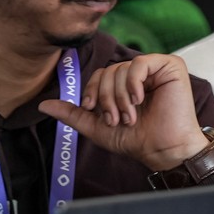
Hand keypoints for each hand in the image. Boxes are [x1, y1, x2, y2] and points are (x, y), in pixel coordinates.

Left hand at [39, 54, 209, 172]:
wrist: (163, 150)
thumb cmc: (137, 140)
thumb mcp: (97, 127)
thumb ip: (72, 114)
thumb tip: (42, 105)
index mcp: (124, 84)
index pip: (99, 75)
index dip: (92, 91)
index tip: (94, 110)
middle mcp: (139, 74)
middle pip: (108, 72)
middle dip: (107, 99)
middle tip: (117, 119)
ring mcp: (155, 69)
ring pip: (120, 69)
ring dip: (120, 98)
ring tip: (130, 116)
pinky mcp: (170, 66)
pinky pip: (139, 64)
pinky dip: (133, 84)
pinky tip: (139, 100)